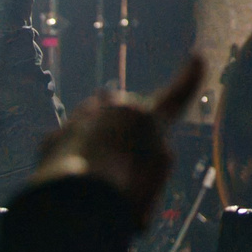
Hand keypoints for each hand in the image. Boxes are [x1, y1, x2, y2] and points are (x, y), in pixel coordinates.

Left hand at [31, 56, 206, 225]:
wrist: (78, 195)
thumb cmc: (127, 189)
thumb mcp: (156, 178)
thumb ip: (153, 164)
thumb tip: (138, 173)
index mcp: (151, 118)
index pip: (177, 95)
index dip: (189, 78)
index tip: (196, 56)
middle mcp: (117, 108)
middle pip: (122, 111)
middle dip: (120, 128)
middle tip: (121, 166)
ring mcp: (83, 119)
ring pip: (91, 125)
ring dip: (94, 143)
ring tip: (97, 180)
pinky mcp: (55, 137)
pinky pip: (66, 148)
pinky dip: (70, 163)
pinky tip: (72, 187)